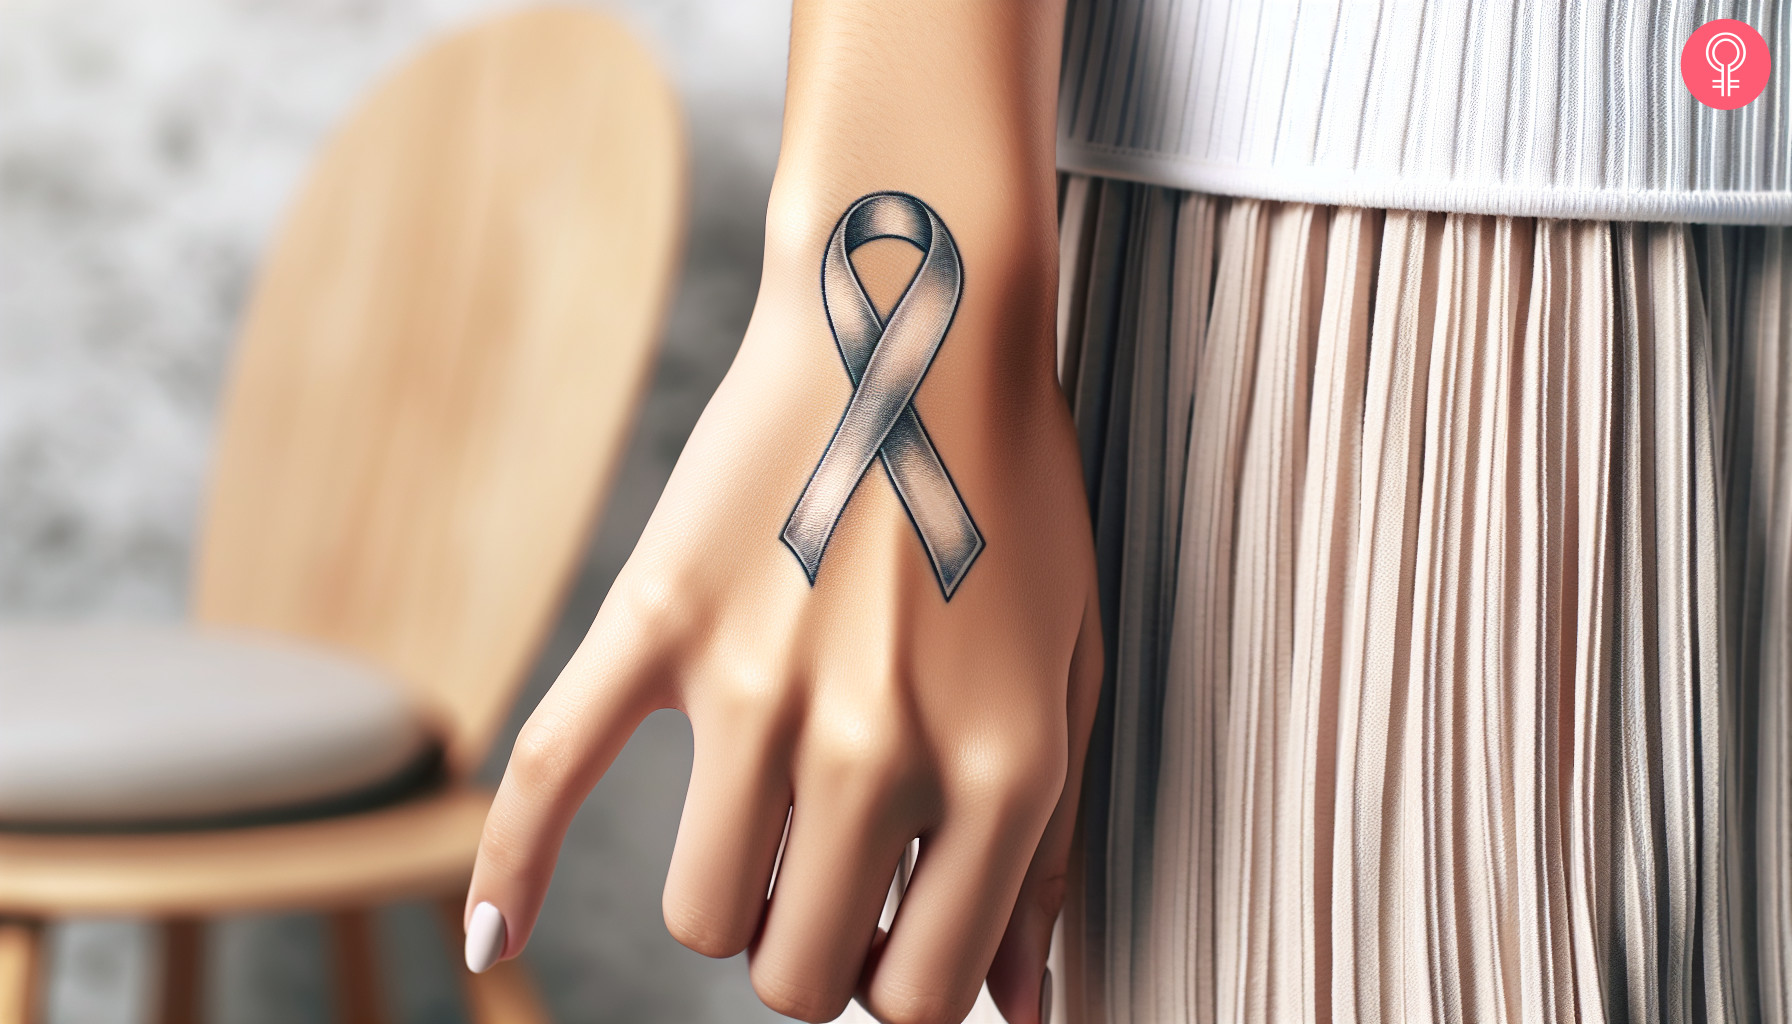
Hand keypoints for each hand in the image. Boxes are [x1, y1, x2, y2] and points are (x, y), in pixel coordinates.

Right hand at [463, 182, 1099, 1023]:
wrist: (918, 326)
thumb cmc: (1012, 500)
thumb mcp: (1074, 672)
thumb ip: (1050, 850)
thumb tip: (1022, 1003)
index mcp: (999, 769)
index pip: (927, 992)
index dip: (906, 986)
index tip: (894, 940)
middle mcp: (875, 749)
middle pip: (798, 974)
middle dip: (815, 955)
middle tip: (829, 889)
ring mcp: (753, 689)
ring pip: (697, 912)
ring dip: (727, 899)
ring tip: (763, 833)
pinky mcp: (656, 623)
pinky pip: (550, 776)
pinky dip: (507, 867)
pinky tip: (490, 929)